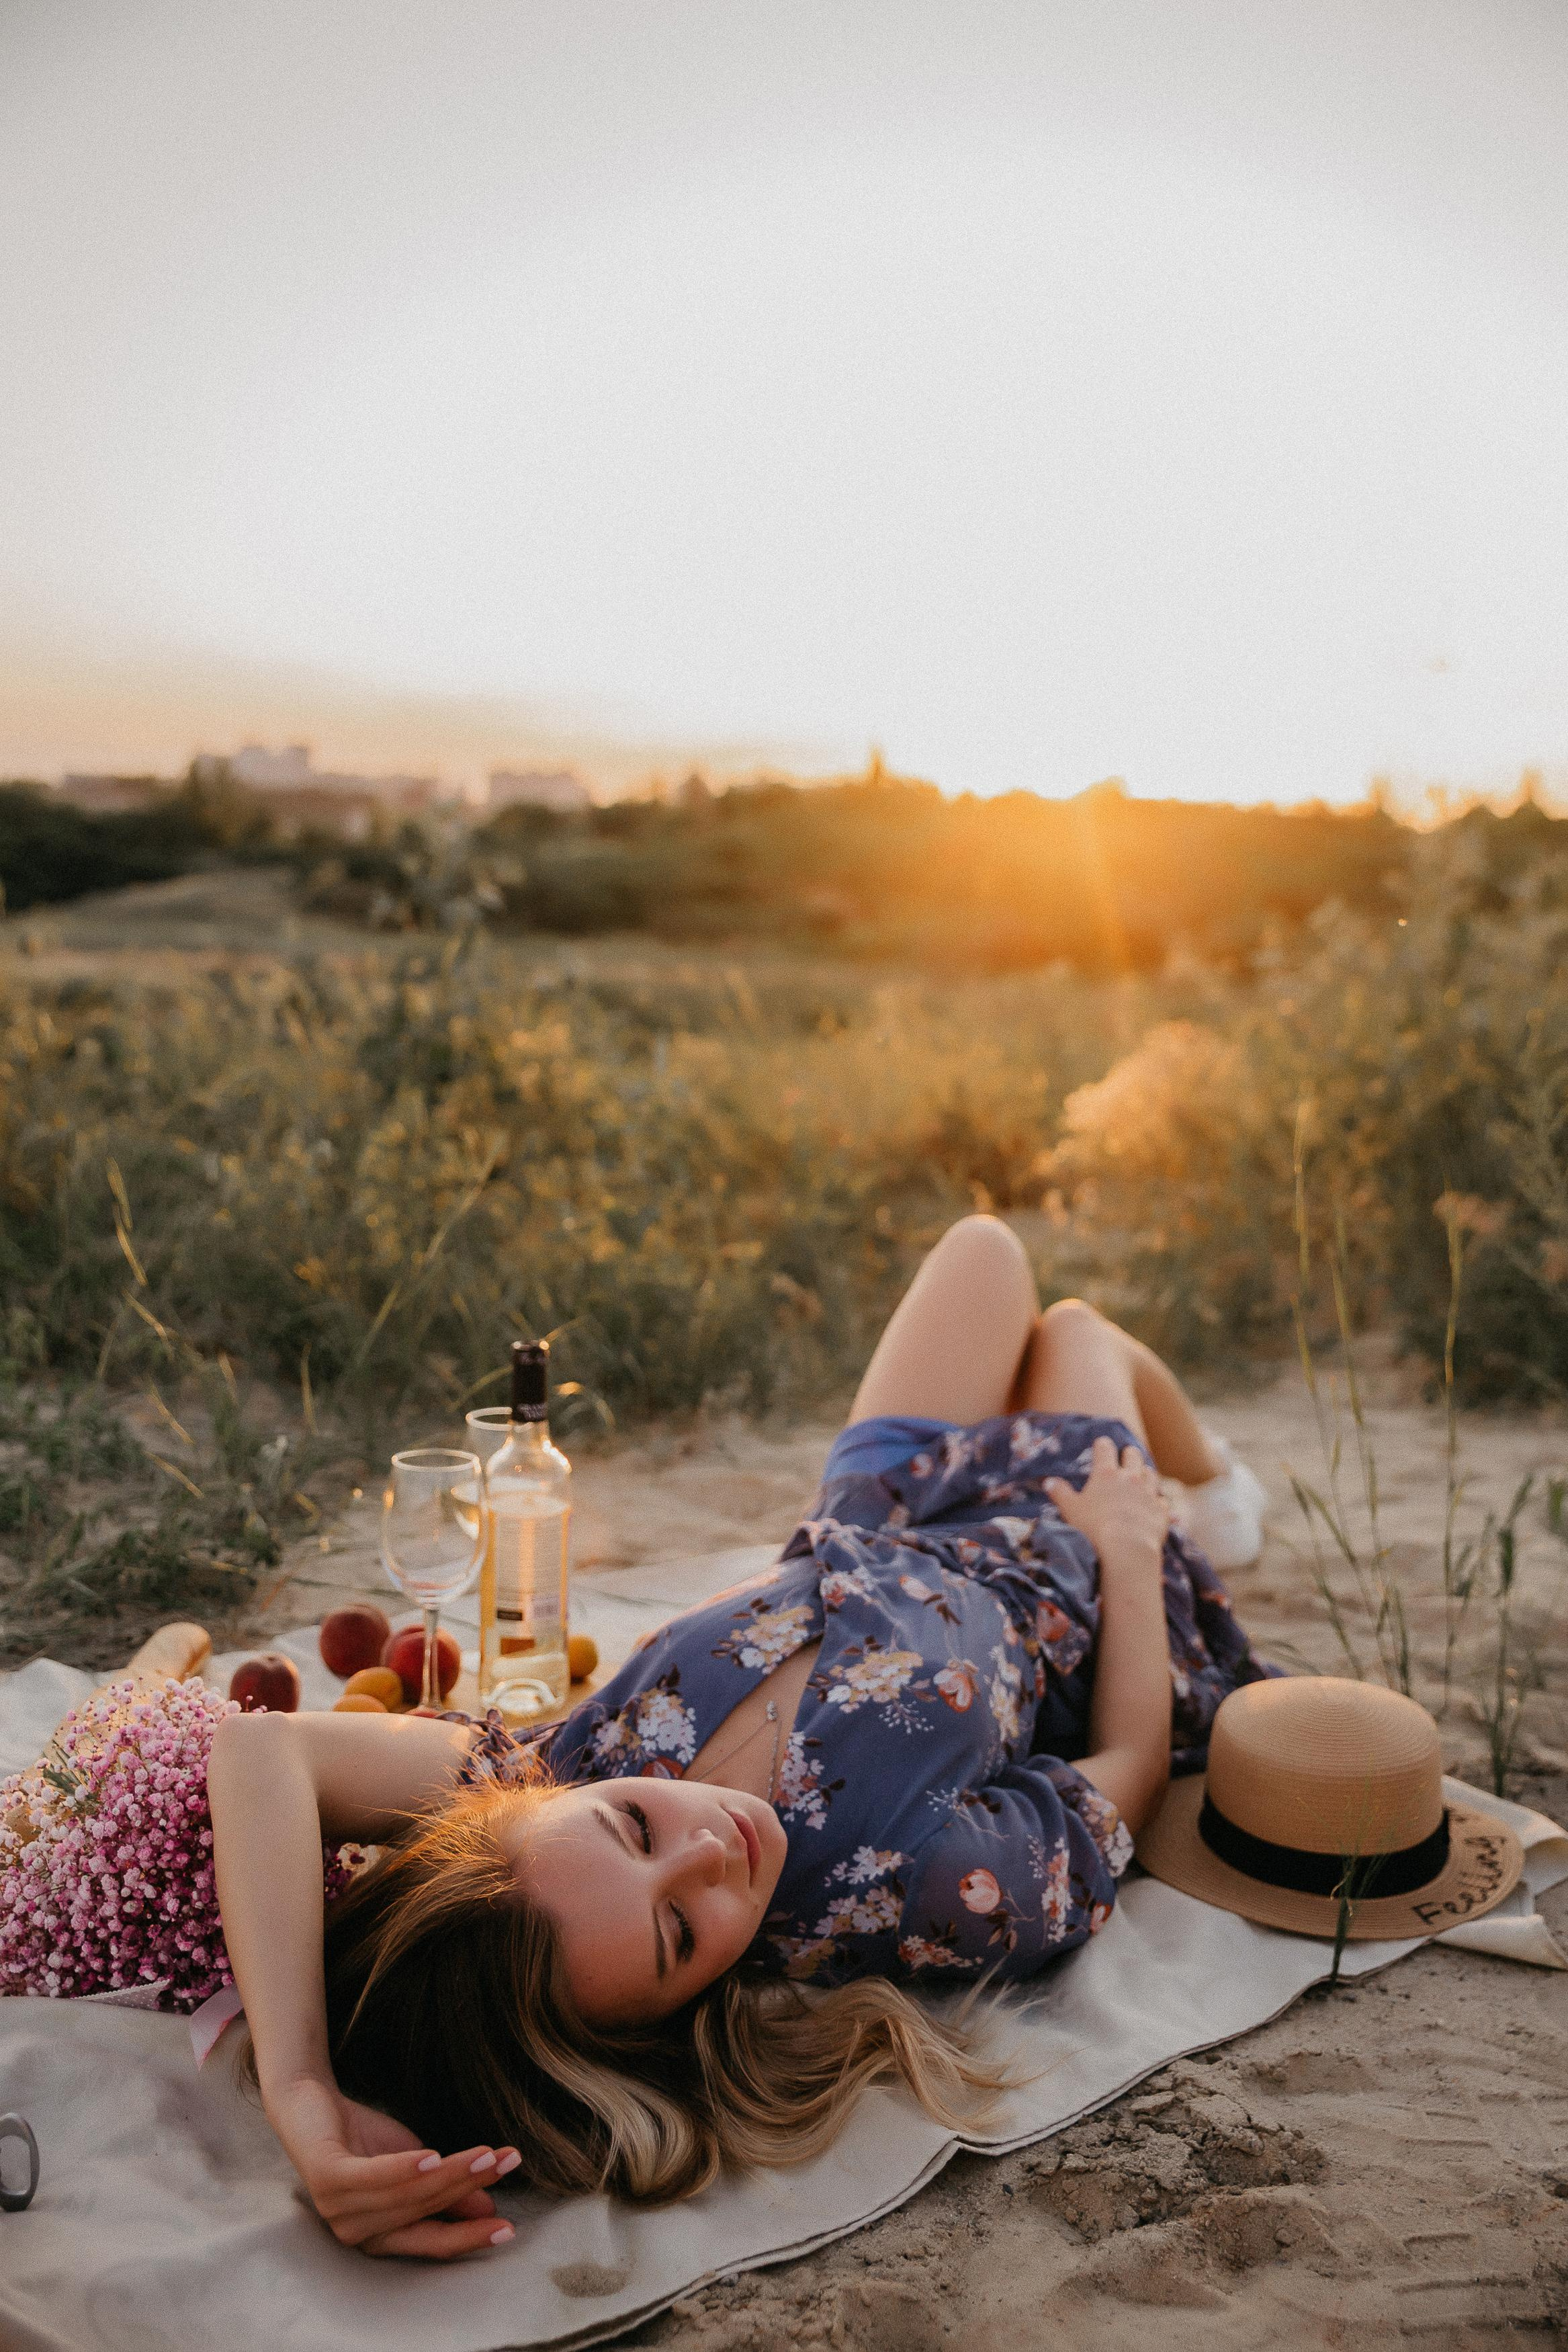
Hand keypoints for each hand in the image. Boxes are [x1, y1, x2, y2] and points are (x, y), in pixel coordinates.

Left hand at [265, 2073, 522, 2259]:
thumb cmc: (359, 2137)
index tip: (508, 2229)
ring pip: (408, 2194)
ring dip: (452, 2173)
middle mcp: (357, 2233)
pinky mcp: (328, 2180)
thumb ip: (442, 2188)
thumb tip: (486, 2206)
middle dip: (471, 2187)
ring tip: (486, 2154)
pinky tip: (434, 2157)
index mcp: (378, 2236)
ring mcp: (339, 2209)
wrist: (307, 2101)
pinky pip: (375, 2179)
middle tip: (507, 2162)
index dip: (469, 2238)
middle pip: (425, 2210)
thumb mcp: (412, 2163)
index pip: (430, 2243)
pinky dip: (406, 2169)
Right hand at [1045, 1436, 1168, 1573]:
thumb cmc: (1094, 1527)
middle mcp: (1130, 1477)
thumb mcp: (1070, 1509)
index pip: (1105, 1447)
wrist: (1127, 1548)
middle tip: (1123, 1460)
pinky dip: (1156, 1501)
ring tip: (1139, 1479)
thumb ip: (1060, 1493)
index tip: (1100, 1446)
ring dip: (1144, 1474)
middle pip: (1133, 1454)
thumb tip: (1049, 1481)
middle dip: (1128, 1454)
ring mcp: (1148, 1492)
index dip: (1102, 1445)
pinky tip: (1151, 1507)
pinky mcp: (1161, 1510)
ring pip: (1151, 1473)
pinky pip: (1162, 1500)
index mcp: (1106, 1473)